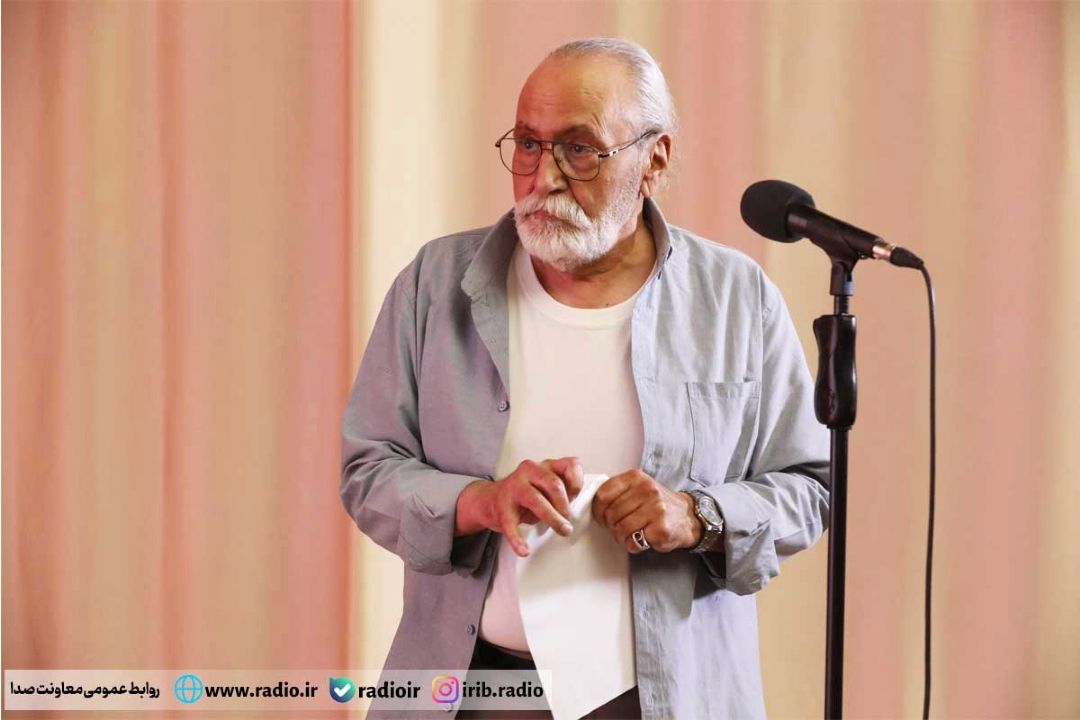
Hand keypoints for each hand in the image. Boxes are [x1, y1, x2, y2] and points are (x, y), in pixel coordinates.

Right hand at [457, 457, 583, 557]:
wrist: (490, 500)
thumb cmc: (526, 494)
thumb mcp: (547, 487)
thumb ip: (564, 491)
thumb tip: (577, 506)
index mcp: (545, 466)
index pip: (569, 465)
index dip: (577, 483)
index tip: (576, 497)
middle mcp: (529, 471)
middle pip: (553, 483)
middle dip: (564, 505)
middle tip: (568, 521)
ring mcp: (514, 487)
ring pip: (536, 500)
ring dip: (553, 518)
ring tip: (563, 530)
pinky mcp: (502, 507)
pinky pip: (511, 524)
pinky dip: (518, 539)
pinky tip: (524, 550)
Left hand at [591, 469, 702, 553]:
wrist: (687, 517)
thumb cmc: (658, 504)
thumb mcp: (638, 487)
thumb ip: (618, 491)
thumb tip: (593, 504)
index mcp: (636, 478)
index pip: (603, 494)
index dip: (598, 510)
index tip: (601, 517)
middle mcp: (647, 490)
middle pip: (611, 514)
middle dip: (611, 526)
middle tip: (619, 528)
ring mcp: (655, 509)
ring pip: (620, 529)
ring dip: (621, 537)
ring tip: (631, 534)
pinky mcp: (661, 528)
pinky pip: (633, 541)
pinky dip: (633, 545)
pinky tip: (642, 539)